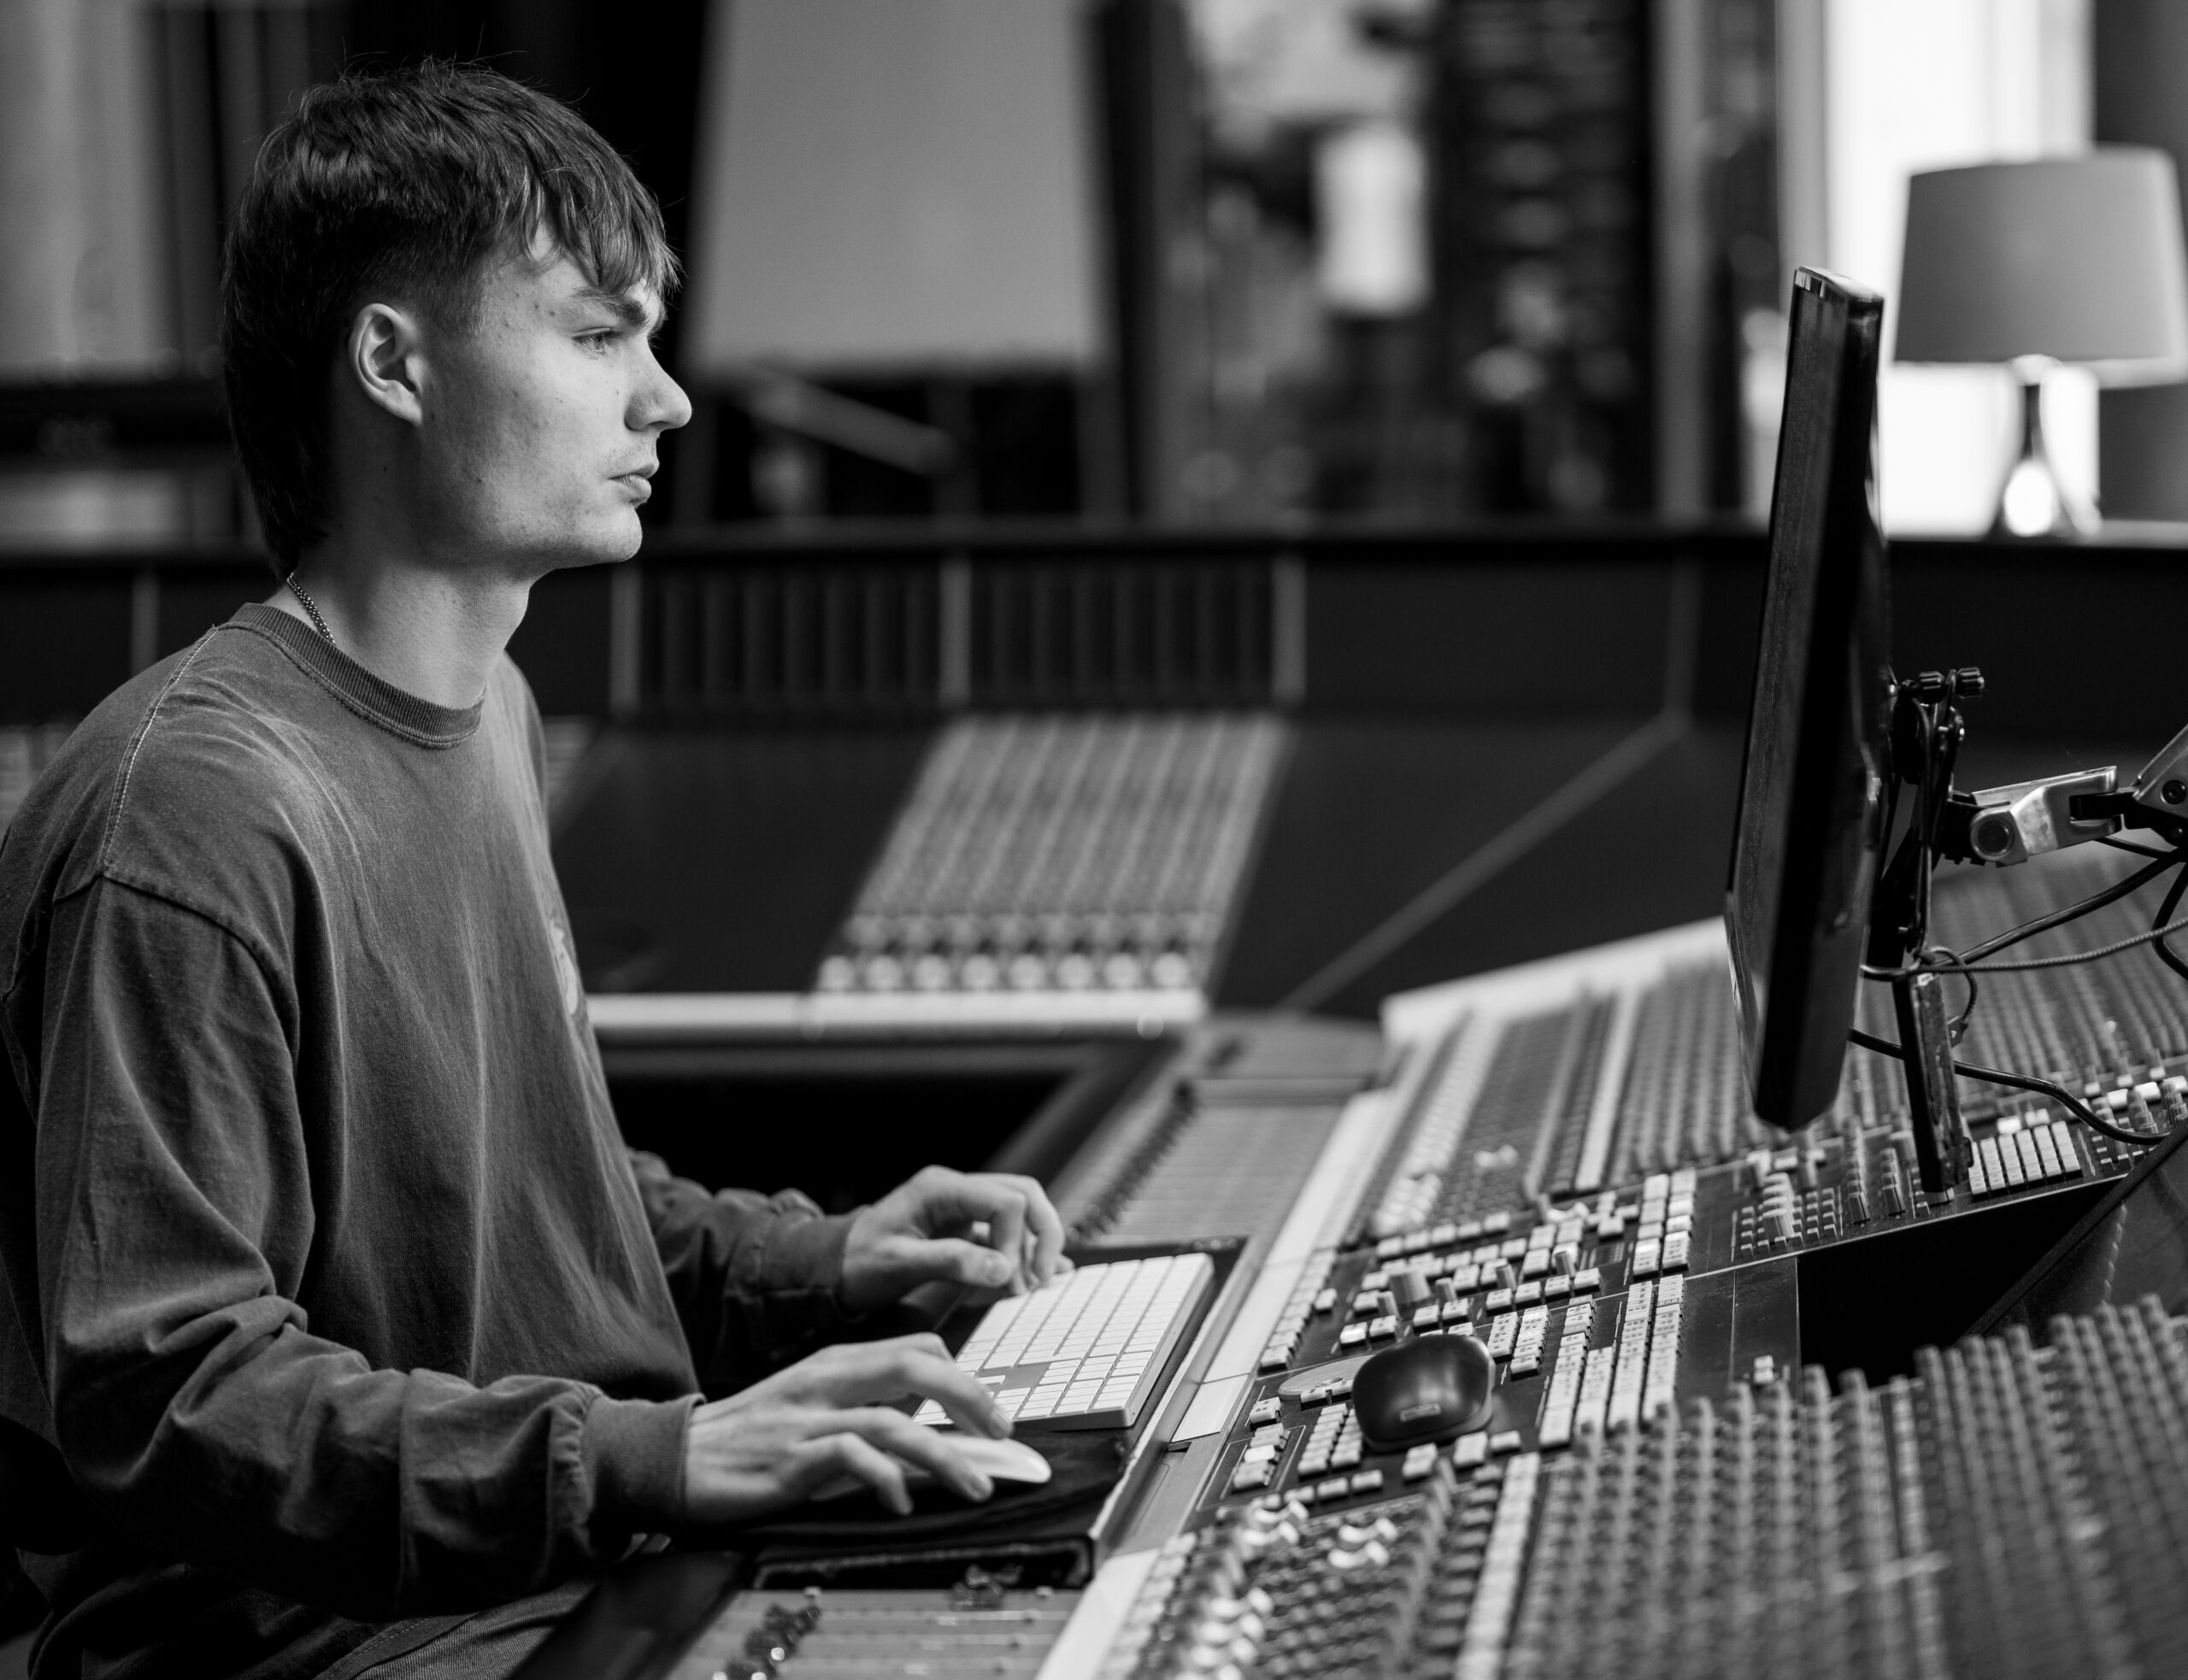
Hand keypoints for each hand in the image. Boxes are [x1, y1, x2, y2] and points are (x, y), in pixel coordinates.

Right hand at [681, 1333, 1006, 1522]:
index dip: (965, 1376)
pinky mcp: (791, 1457)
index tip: (993, 1413)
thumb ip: (863, 1405)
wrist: (676, 1455)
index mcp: (837, 1362)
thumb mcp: (811, 1405)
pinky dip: (886, 1481)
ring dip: (945, 1454)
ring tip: (976, 1484)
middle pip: (917, 1368)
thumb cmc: (750, 1436)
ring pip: (895, 1421)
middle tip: (1004, 1434)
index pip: (918, 1347)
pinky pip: (852, 1459)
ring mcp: (809, 1417)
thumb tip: (927, 1428)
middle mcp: (828, 1380)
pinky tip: (902, 1503)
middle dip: (971, 1398)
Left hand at [839, 1166, 1068, 1316]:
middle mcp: (956, 1189)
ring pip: (1022, 1209)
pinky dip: (1027, 1249)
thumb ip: (951, 1262)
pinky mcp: (965, 1226)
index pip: (1006, 1201)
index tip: (1010, 1283)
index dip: (1018, 1242)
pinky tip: (1045, 1272)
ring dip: (1036, 1244)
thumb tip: (1004, 1270)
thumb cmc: (858, 1265)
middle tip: (1040, 1280)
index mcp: (940, 1189)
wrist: (833, 1269)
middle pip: (1023, 1195)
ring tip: (1036, 1284)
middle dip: (1041, 1235)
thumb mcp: (898, 1265)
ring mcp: (962, 1205)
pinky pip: (1007, 1229)